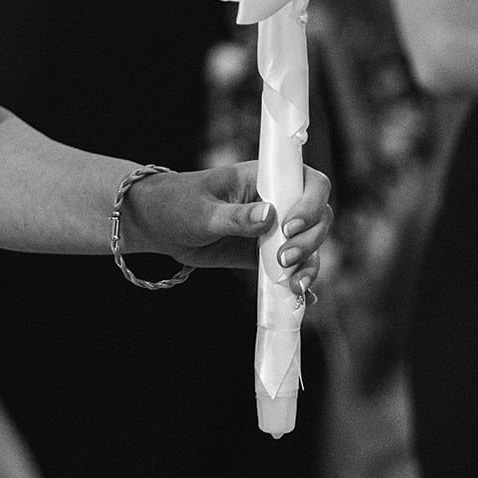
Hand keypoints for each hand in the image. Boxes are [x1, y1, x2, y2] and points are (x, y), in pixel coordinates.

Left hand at [121, 162, 331, 297]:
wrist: (158, 225)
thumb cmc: (177, 204)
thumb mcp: (203, 212)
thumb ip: (235, 217)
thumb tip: (270, 216)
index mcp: (264, 178)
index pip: (309, 183)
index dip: (310, 204)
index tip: (288, 227)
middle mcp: (277, 202)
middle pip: (319, 217)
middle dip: (310, 241)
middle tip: (283, 259)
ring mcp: (273, 229)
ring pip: (310, 244)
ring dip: (309, 264)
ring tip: (292, 285)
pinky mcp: (265, 253)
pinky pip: (292, 267)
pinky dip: (301, 281)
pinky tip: (302, 299)